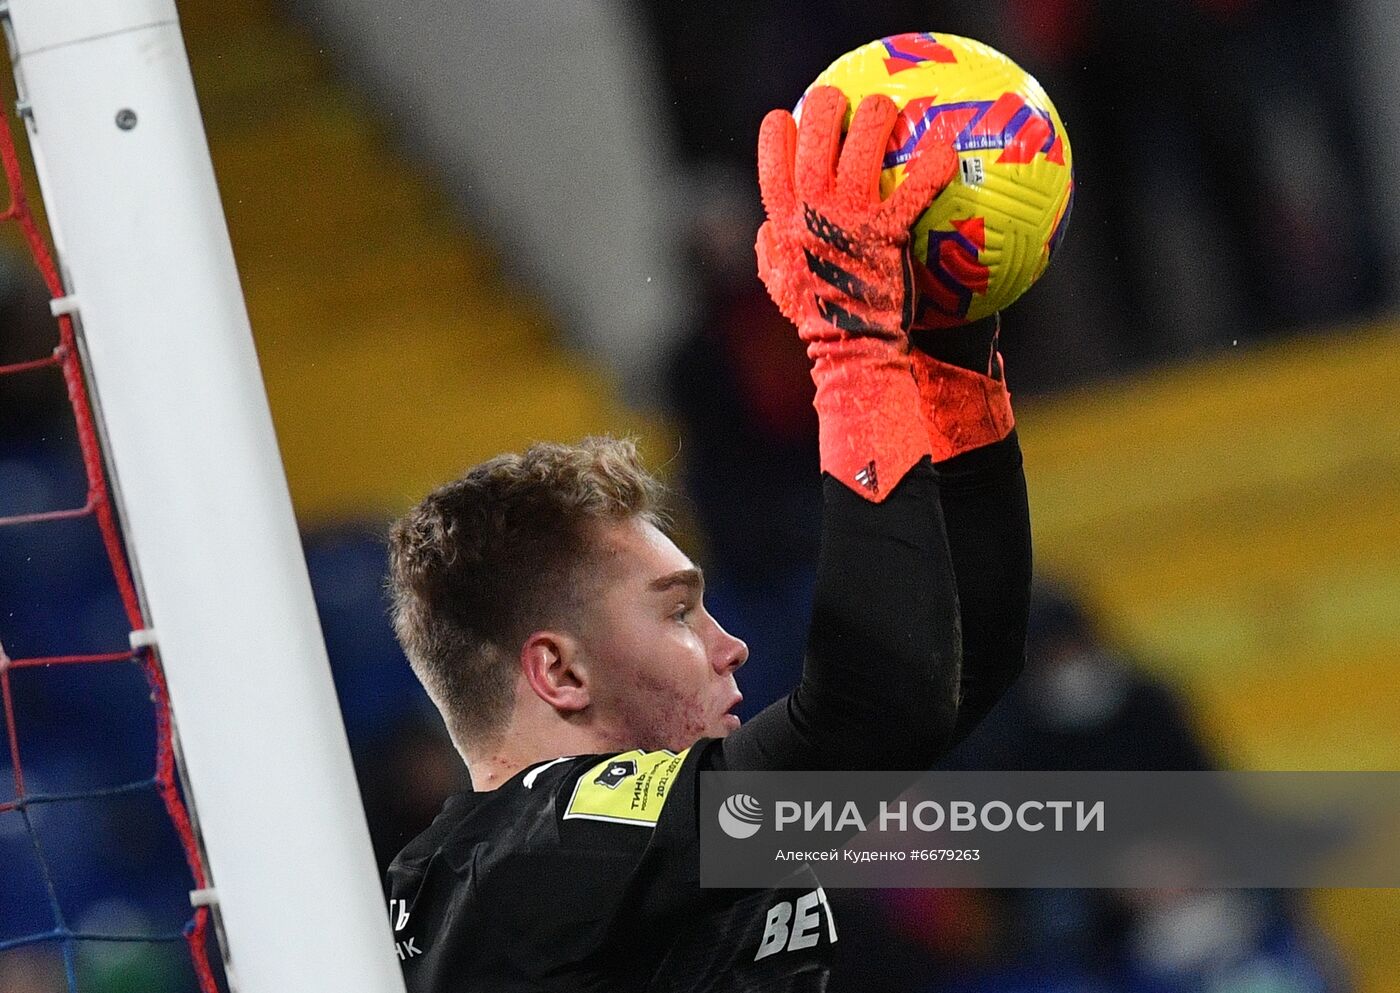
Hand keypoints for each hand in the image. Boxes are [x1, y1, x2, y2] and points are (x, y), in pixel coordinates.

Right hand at [756, 86, 957, 341]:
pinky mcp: (887, 230)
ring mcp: (849, 216)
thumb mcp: (778, 284)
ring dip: (878, 116)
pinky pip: (914, 185)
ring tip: (889, 109)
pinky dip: (932, 164)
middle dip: (829, 105)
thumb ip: (770, 250)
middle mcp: (811, 208)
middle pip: (816, 132)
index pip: (772, 154)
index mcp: (782, 216)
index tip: (792, 118)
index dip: (781, 129)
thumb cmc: (817, 317)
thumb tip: (769, 228)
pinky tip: (945, 148)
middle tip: (845, 100)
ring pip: (863, 142)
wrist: (850, 346)